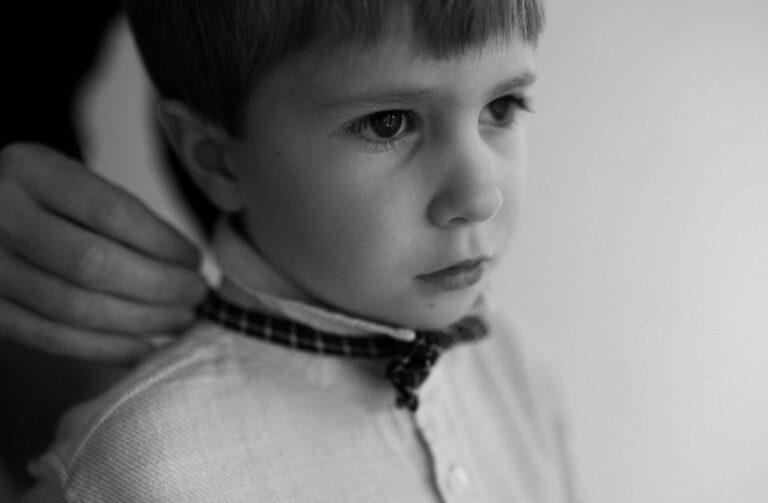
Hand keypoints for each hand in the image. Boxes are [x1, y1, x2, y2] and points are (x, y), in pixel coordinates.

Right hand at [0, 143, 207, 364]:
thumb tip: (185, 265)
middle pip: (94, 263)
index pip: (111, 211)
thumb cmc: (40, 200)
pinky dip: (106, 349)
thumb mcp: (69, 181)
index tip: (194, 261)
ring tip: (181, 321)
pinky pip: (51, 339)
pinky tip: (145, 349)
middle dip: (160, 286)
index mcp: (29, 170)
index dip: (163, 243)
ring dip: (141, 322)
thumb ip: (116, 213)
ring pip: (75, 308)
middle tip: (197, 295)